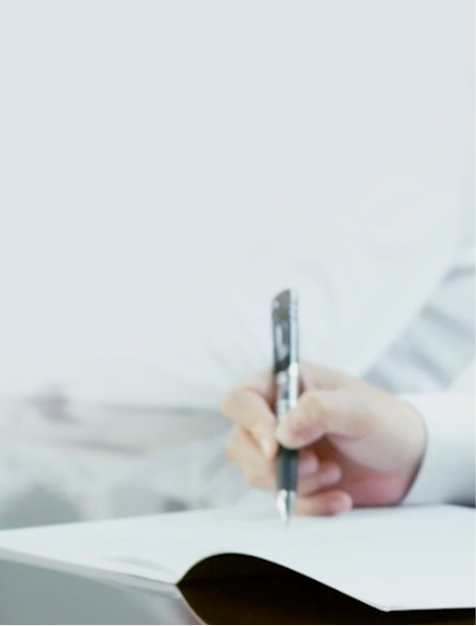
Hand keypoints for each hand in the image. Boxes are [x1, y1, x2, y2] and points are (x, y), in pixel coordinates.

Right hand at [221, 362, 426, 514]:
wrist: (409, 462)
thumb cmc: (385, 422)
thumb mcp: (359, 409)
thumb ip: (320, 410)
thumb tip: (282, 433)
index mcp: (285, 386)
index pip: (241, 398)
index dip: (250, 422)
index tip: (278, 446)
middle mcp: (275, 417)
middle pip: (240, 442)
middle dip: (276, 463)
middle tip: (316, 463)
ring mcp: (281, 452)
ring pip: (256, 474)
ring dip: (298, 483)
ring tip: (335, 473)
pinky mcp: (292, 482)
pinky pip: (281, 500)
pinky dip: (310, 504)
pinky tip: (340, 498)